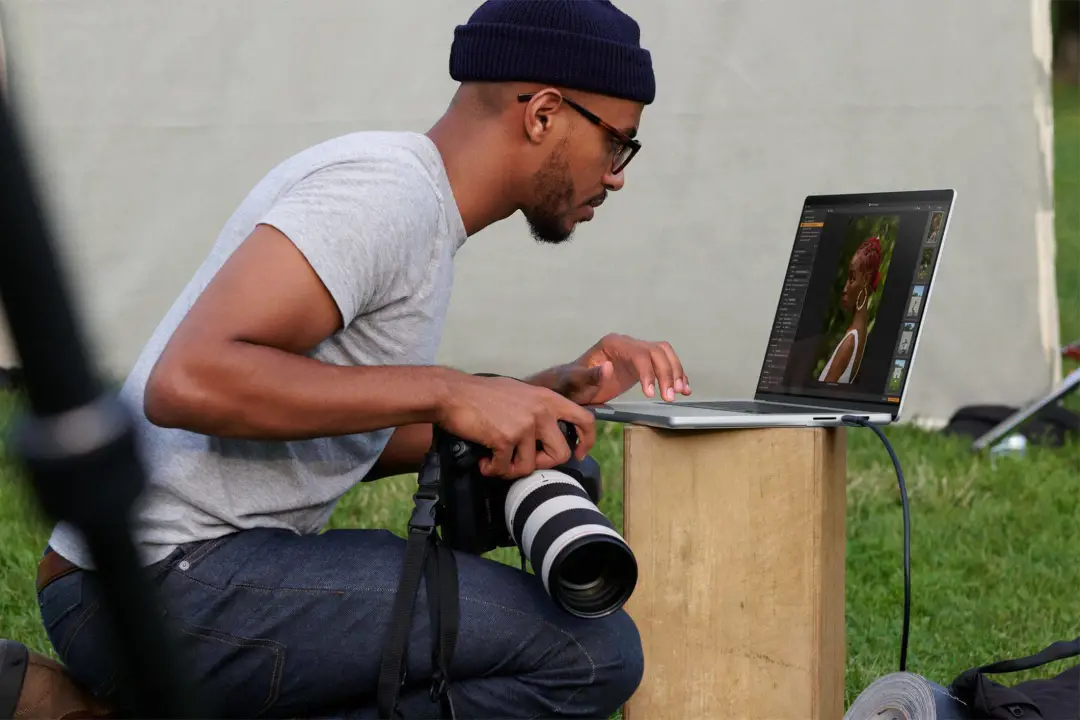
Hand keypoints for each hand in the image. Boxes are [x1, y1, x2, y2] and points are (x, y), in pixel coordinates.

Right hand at [435, 373, 596, 479]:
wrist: (452, 393)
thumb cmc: (482, 394)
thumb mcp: (520, 394)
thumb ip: (538, 410)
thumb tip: (546, 435)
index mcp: (547, 399)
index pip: (585, 419)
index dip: (586, 441)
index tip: (578, 454)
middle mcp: (541, 411)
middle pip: (560, 453)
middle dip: (541, 464)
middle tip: (522, 461)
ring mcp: (524, 425)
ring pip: (530, 466)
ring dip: (511, 470)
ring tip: (496, 461)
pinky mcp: (506, 438)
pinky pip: (506, 468)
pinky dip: (493, 469)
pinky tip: (484, 462)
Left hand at [529, 334, 690, 404]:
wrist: (570, 387)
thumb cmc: (571, 384)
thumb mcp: (576, 383)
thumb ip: (591, 375)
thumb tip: (608, 366)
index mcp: (612, 344)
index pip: (639, 354)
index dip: (649, 372)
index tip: (651, 394)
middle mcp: (626, 344)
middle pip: (656, 352)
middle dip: (666, 373)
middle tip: (669, 397)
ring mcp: (634, 352)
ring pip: (664, 354)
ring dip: (675, 372)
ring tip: (680, 393)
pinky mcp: (640, 364)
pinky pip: (663, 363)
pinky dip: (675, 374)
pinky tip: (683, 388)